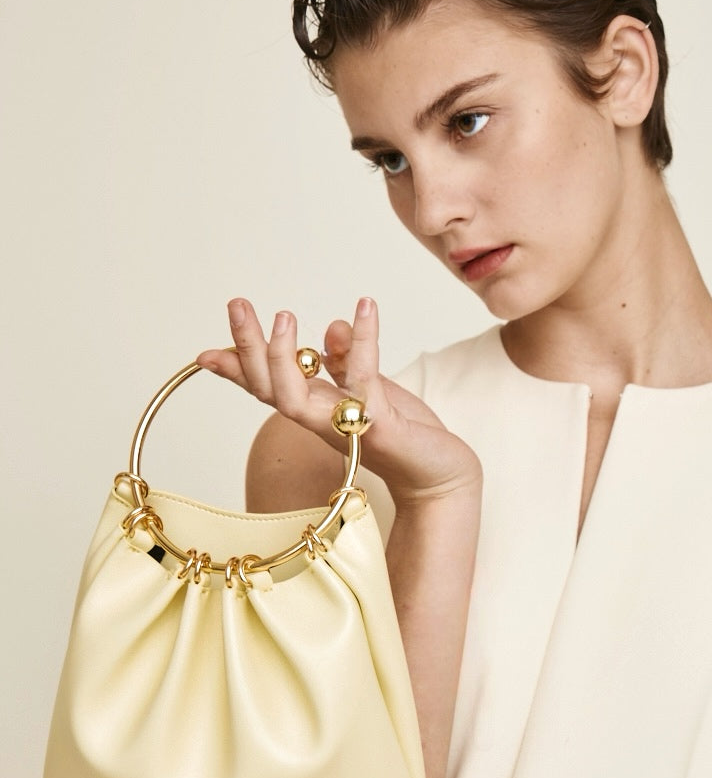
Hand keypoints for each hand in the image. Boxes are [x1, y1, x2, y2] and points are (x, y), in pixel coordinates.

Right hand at [198, 297, 481, 506]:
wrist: (439, 472)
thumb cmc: (402, 432)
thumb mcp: (366, 388)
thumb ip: (343, 360)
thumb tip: (331, 328)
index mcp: (316, 408)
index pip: (266, 387)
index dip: (237, 369)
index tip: (207, 352)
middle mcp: (321, 420)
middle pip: (268, 389)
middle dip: (248, 347)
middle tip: (237, 305)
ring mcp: (345, 426)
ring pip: (294, 398)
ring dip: (283, 356)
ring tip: (283, 315)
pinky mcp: (378, 425)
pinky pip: (362, 378)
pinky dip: (361, 341)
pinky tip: (365, 307)